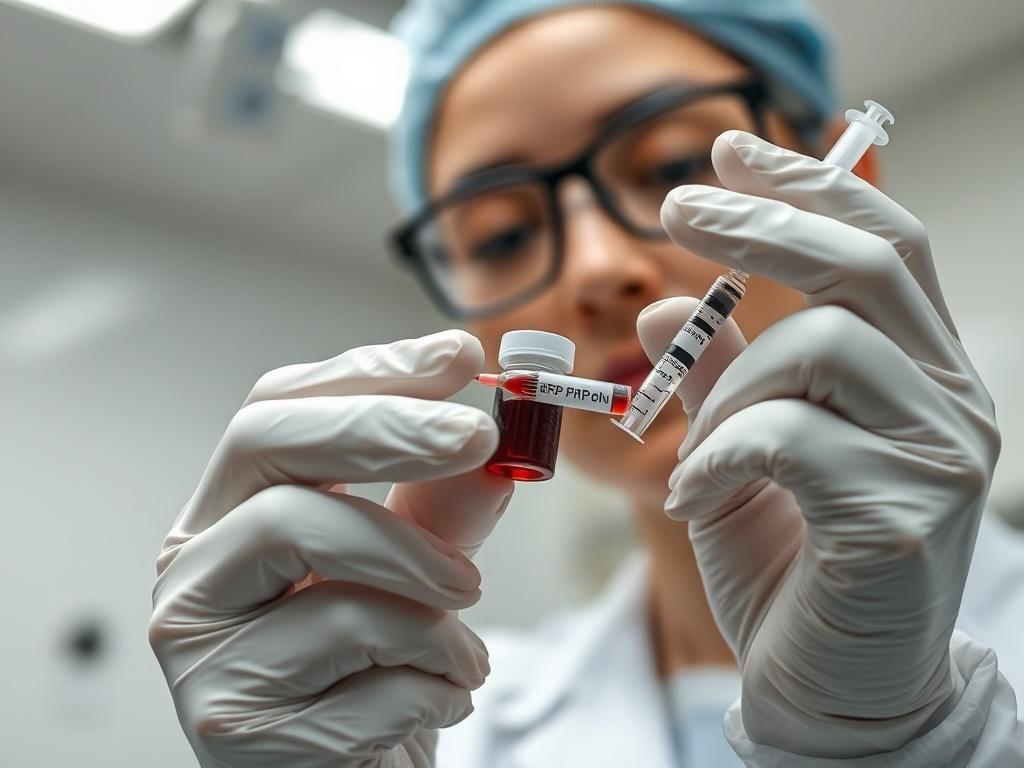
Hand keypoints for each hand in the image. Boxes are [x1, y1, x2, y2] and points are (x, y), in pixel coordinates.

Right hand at [149, 331, 513, 767]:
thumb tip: (499, 450)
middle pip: (270, 452)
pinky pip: (365, 669)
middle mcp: (195, 570)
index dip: (367, 373)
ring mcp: (200, 647)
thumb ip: (443, 512)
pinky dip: (432, 679)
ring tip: (468, 629)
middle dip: (387, 431)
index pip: (277, 409)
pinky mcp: (233, 724)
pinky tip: (437, 697)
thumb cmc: (363, 678)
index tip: (456, 357)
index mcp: (228, 515)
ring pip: (323, 562)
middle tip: (477, 438)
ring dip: (429, 591)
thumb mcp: (411, 577)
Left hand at [641, 131, 999, 757]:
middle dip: (761, 222)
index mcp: (916, 375)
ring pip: (819, 350)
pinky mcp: (902, 516)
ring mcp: (939, 458)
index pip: (882, 244)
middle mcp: (948, 403)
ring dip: (728, 389)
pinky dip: (717, 457)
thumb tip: (668, 304)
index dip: (811, 184)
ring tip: (695, 455)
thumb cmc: (787, 569)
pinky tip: (692, 499)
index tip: (730, 149)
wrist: (827, 693)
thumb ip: (717, 379)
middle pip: (864, 266)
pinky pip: (786, 437)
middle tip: (670, 206)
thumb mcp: (738, 456)